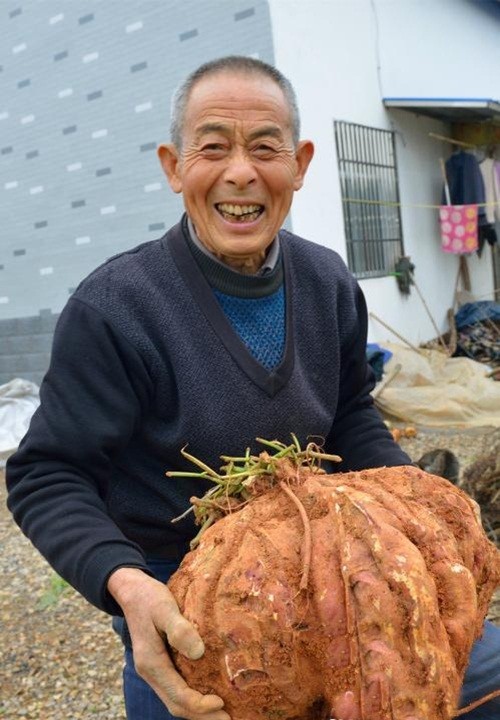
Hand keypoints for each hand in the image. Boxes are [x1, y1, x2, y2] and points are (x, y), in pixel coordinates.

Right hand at [108, 567, 229, 719]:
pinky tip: (209, 693)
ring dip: (198, 710)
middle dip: (202, 716)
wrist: (131, 590)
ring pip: (175, 699)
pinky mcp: (160, 664)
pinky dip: (193, 697)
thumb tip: (198, 652)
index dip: (200, 705)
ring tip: (223, 713)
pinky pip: (176, 688)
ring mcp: (154, 670)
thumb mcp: (164, 608)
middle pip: (176, 705)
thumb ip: (179, 629)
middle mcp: (151, 672)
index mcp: (151, 663)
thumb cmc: (149, 597)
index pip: (177, 696)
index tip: (221, 702)